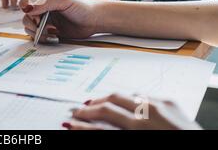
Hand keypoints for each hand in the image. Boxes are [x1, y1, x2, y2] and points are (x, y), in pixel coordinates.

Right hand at [19, 0, 100, 41]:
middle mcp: (40, 6)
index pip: (25, 0)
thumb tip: (27, 8)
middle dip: (32, 23)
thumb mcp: (63, 0)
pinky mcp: (46, 29)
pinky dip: (42, 38)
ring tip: (51, 33)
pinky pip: (35, 35)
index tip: (33, 15)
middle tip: (41, 26)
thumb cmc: (81, 7)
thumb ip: (45, 2)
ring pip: (28, 27)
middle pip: (25, 16)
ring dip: (37, 32)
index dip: (26, 9)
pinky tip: (54, 36)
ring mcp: (43, 18)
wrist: (92, 21)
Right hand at [63, 94, 200, 129]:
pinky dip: (130, 100)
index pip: (102, 124)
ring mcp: (161, 106)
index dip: (82, 124)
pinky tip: (124, 104)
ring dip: (108, 100)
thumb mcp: (134, 145)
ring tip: (96, 104)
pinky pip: (143, 96)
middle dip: (90, 108)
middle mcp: (149, 116)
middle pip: (110, 104)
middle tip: (78, 111)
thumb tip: (93, 129)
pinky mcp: (170, 102)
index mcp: (139, 131)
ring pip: (125, 96)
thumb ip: (112, 134)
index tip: (70, 123)